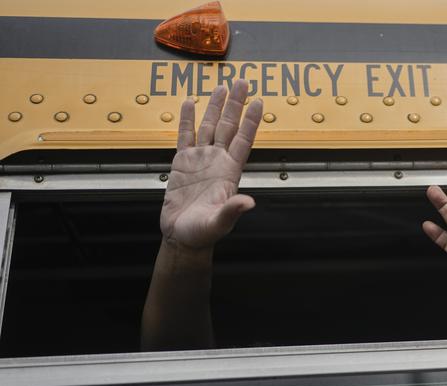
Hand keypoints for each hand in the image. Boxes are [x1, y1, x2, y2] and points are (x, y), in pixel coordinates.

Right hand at [160, 81, 262, 250]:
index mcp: (229, 173)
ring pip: (209, 126)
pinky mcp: (182, 162)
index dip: (250, 121)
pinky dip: (186, 119)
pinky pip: (185, 135)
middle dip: (235, 104)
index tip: (258, 102)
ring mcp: (200, 160)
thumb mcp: (219, 222)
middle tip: (242, 81)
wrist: (181, 237)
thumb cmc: (203, 233)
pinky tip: (189, 102)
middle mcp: (217, 162)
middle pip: (229, 126)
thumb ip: (232, 210)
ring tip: (221, 87)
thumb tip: (248, 203)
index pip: (243, 141)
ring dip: (215, 107)